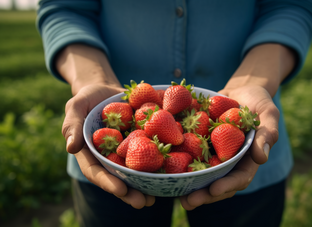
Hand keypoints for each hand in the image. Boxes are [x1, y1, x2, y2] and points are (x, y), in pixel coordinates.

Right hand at [62, 84, 155, 208]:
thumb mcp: (76, 106)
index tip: (120, 190)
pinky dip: (159, 162)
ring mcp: (125, 151)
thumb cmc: (88, 98)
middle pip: (118, 177)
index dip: (107, 182)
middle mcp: (109, 157)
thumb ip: (72, 125)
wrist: (107, 90)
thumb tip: (70, 148)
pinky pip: (149, 153)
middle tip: (143, 202)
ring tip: (156, 196)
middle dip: (130, 192)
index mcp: (91, 153)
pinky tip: (171, 170)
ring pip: (135, 171)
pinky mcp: (140, 142)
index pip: (96, 172)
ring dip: (145, 184)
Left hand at [180, 85, 278, 209]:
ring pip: (202, 173)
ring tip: (174, 192)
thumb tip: (261, 158)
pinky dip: (180, 161)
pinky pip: (191, 154)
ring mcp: (214, 153)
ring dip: (189, 184)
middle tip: (188, 202)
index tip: (214, 189)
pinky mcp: (201, 143)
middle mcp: (229, 160)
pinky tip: (166, 168)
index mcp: (247, 159)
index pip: (239, 178)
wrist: (240, 90)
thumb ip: (267, 134)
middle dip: (204, 194)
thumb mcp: (269, 114)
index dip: (227, 186)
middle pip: (217, 182)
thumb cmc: (259, 102)